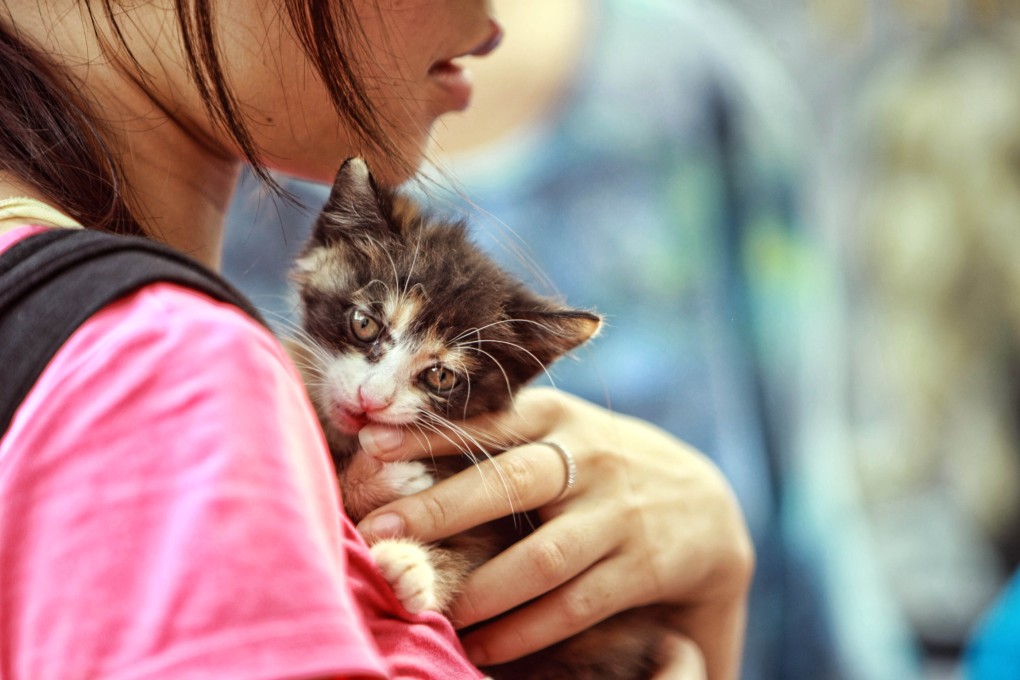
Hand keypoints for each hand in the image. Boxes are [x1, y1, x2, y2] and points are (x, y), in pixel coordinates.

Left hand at [356, 387, 753, 679]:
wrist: (706, 508)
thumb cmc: (603, 467)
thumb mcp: (565, 432)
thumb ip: (504, 433)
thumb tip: (395, 441)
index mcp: (559, 417)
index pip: (489, 418)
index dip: (430, 431)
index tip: (371, 443)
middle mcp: (589, 457)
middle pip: (507, 482)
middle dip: (439, 510)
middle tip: (380, 535)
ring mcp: (618, 513)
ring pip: (541, 558)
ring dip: (480, 589)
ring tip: (429, 607)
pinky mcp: (642, 566)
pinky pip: (574, 605)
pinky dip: (524, 630)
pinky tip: (484, 644)